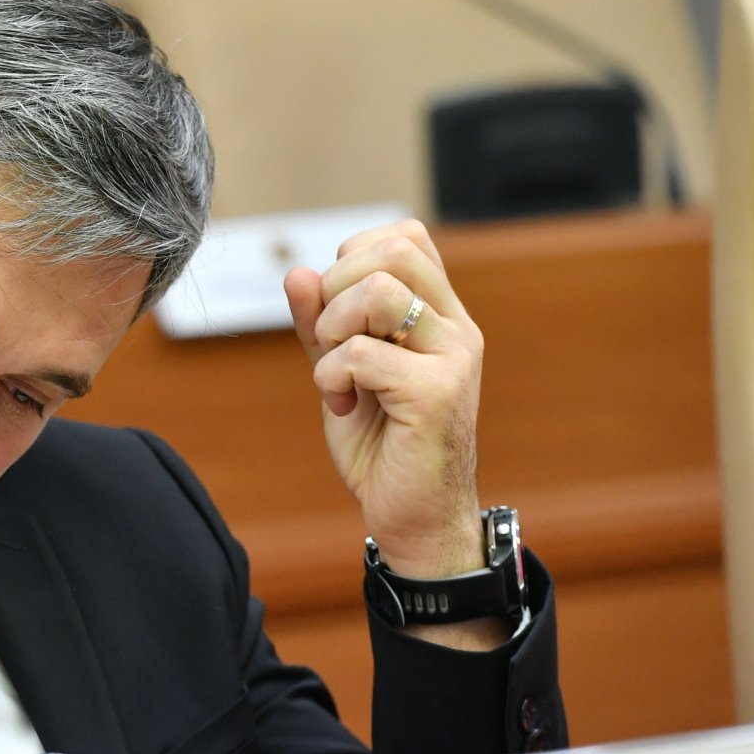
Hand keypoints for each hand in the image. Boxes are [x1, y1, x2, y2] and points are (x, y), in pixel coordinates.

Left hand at [284, 220, 483, 581]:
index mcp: (439, 316)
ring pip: (378, 292)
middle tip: (330, 342)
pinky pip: (362, 353)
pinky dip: (330, 377)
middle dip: (336, 289)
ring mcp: (453, 358)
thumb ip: (320, 325)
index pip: (404, 237)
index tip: (337, 316)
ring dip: (332, 331)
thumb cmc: (381, 445)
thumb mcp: (340, 373)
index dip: (352, 259)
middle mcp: (455, 328)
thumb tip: (298, 272)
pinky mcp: (437, 393)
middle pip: (392, 251)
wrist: (413, 516)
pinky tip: (341, 406)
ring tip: (336, 375)